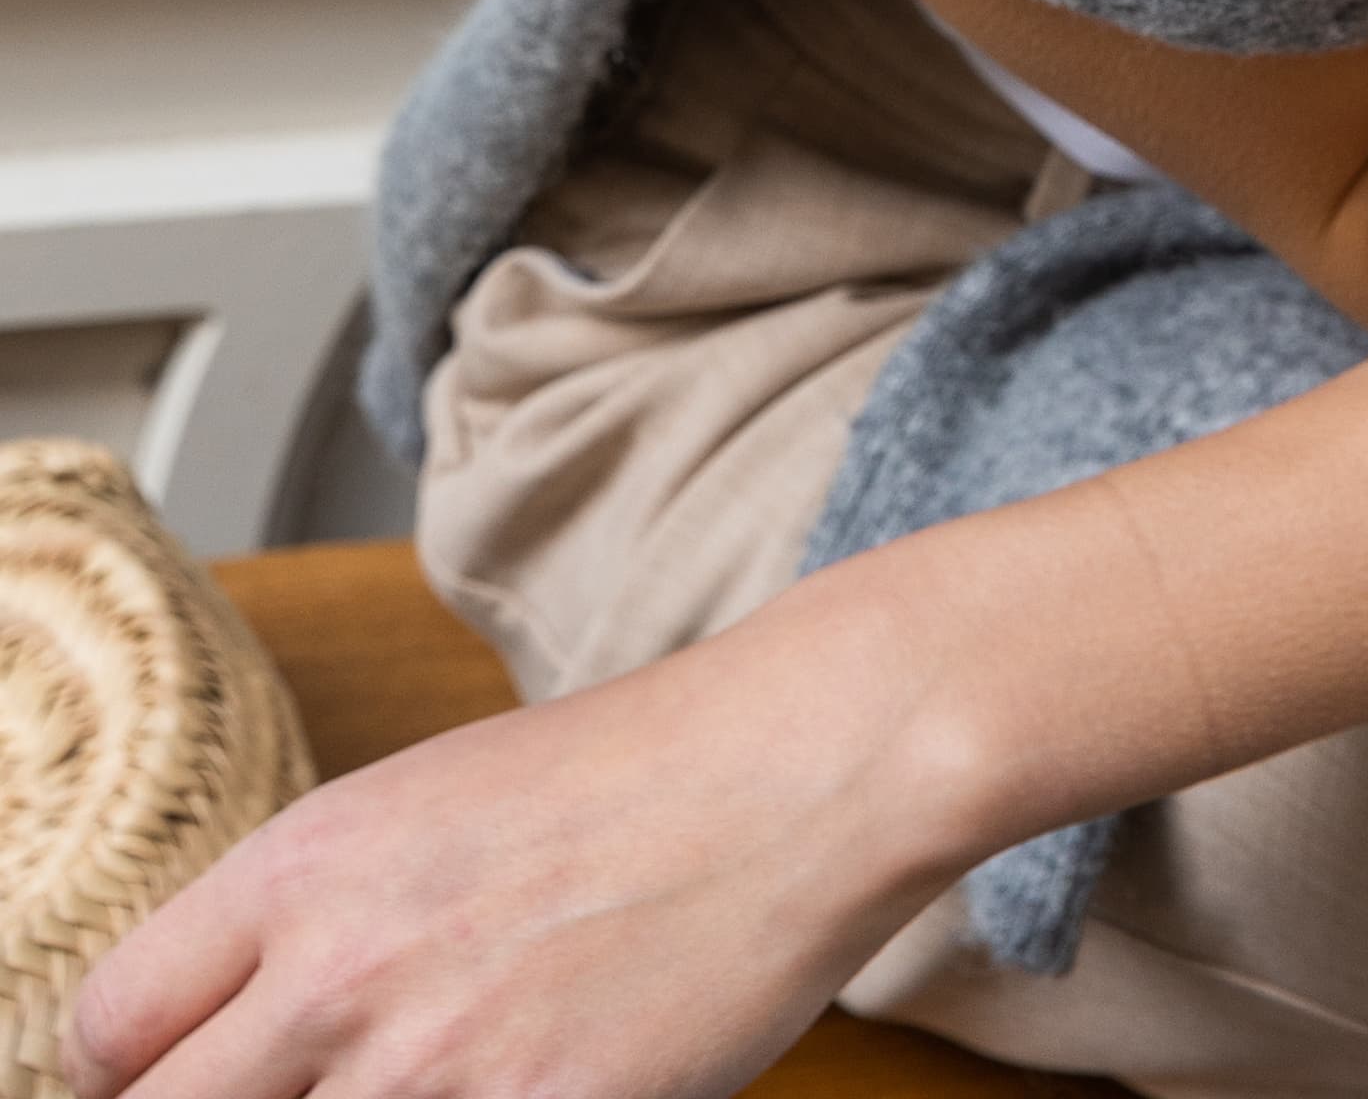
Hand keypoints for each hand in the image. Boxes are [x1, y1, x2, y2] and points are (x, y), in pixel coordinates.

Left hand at [63, 590, 974, 1098]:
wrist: (796, 764)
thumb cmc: (629, 774)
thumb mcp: (428, 803)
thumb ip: (314, 916)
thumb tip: (237, 1030)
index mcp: (303, 866)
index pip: (110, 1031)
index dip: (132, 1081)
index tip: (182, 1087)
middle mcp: (340, 969)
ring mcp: (431, 1064)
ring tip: (437, 1077)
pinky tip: (520, 1090)